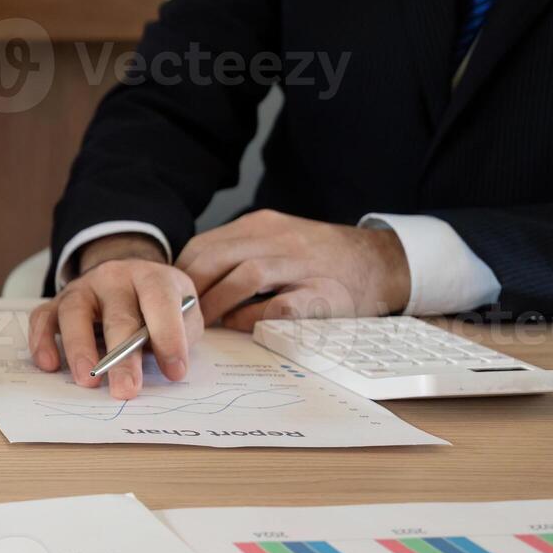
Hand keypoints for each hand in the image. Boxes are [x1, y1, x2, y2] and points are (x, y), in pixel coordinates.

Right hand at [28, 233, 200, 399]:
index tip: (174, 371)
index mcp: (151, 277)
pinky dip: (41, 340)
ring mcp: (82, 288)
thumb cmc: (160, 308)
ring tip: (86, 381)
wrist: (130, 282)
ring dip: (79, 348)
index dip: (168, 336)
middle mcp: (114, 277)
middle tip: (125, 390)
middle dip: (121, 357)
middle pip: (117, 316)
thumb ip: (181, 335)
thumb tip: (169, 367)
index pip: (159, 301)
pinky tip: (49, 364)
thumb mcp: (184, 313)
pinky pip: (43, 318)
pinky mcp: (57, 302)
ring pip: (74, 313)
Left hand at [177, 210, 410, 329]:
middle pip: (218, 258)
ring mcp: (303, 265)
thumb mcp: (275, 240)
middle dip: (193, 289)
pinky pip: (281, 305)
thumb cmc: (318, 258)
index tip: (172, 296)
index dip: (182, 273)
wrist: (381, 262)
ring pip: (247, 277)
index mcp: (262, 226)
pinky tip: (243, 326)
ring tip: (206, 324)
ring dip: (219, 303)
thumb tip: (188, 280)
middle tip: (182, 315)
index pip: (205, 245)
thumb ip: (238, 251)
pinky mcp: (323, 294)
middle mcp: (280, 240)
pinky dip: (255, 317)